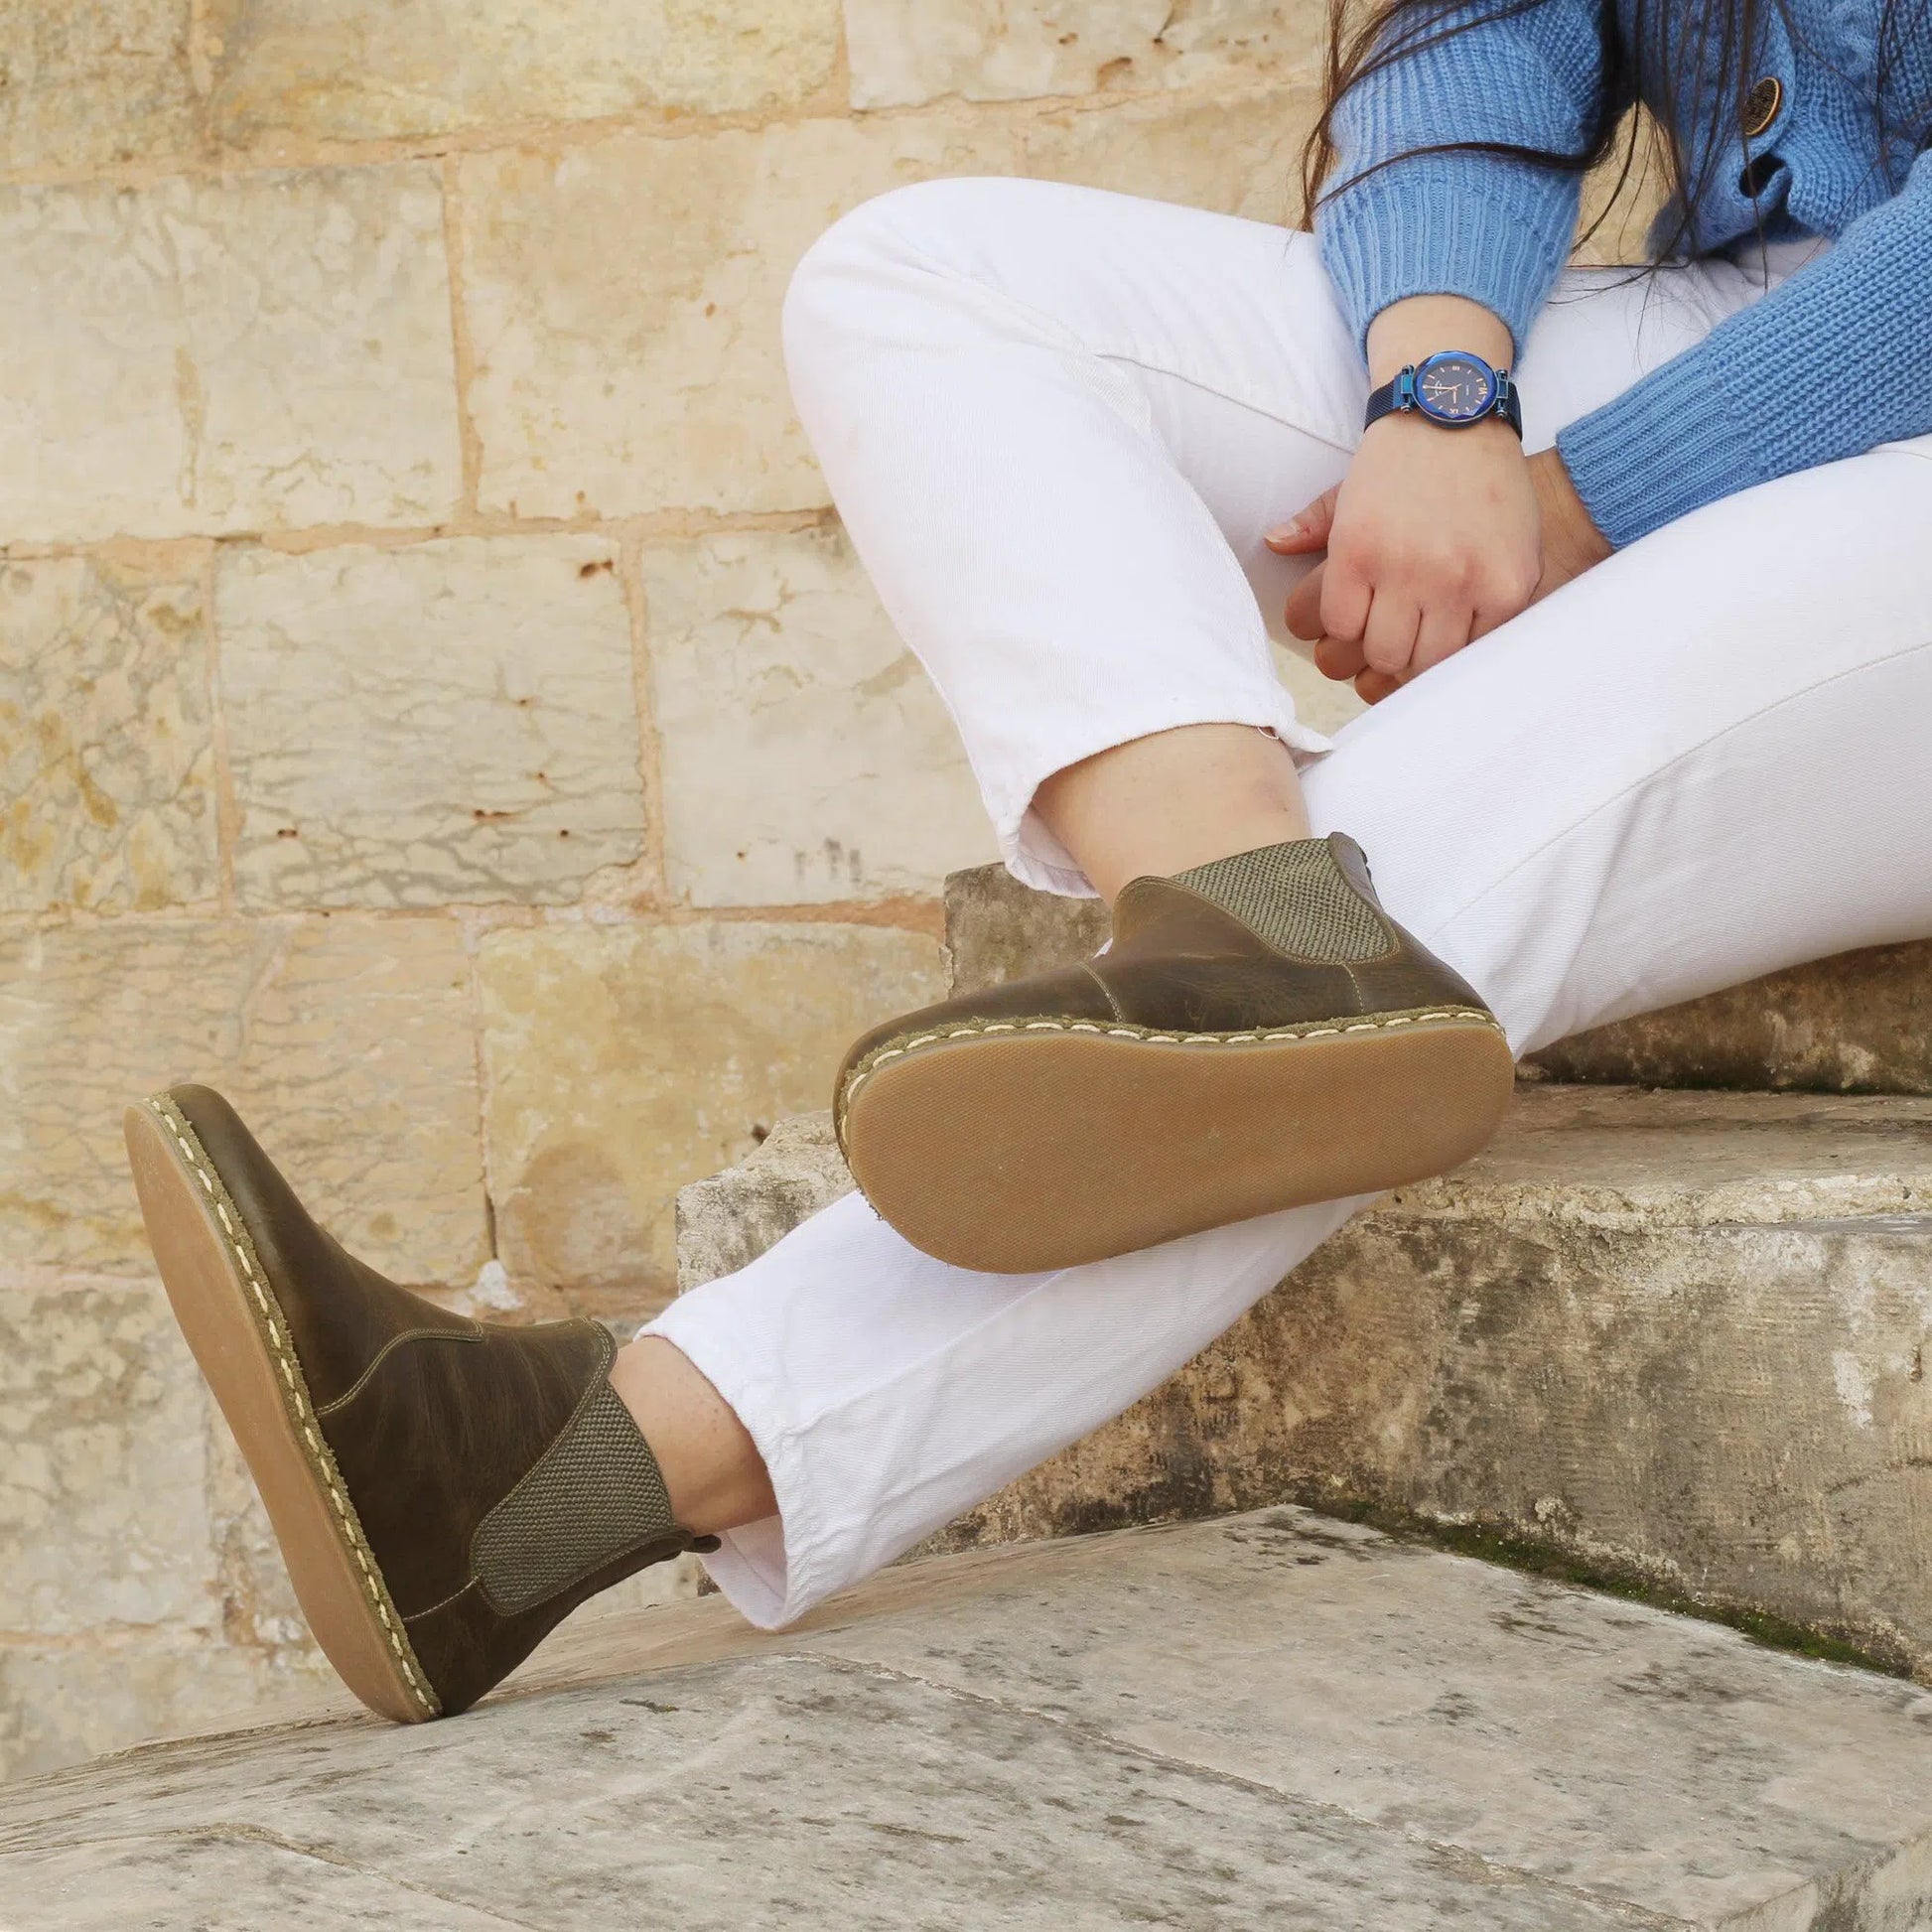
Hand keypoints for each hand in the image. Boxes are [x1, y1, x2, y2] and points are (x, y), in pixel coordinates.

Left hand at [1266, 294, 1610, 703]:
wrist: (1464, 412)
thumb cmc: (1400, 459)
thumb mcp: (1346, 490)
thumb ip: (1312, 525)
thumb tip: (1274, 543)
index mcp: (1357, 551)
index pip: (1338, 631)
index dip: (1342, 632)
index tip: (1352, 621)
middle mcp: (1408, 569)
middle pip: (1383, 656)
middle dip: (1380, 649)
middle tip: (1388, 633)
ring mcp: (1461, 581)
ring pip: (1429, 661)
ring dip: (1422, 653)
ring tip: (1422, 631)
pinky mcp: (1508, 587)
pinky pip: (1479, 645)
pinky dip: (1468, 640)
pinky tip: (1461, 619)